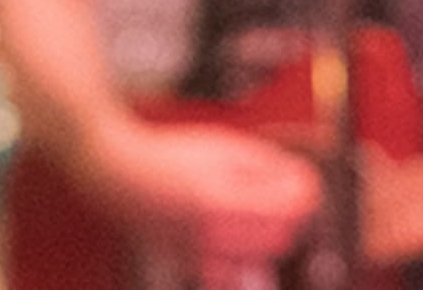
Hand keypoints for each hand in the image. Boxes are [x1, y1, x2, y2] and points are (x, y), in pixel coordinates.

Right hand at [82, 118, 321, 288]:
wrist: (119, 173)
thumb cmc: (164, 156)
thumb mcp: (221, 145)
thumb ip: (264, 163)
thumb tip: (300, 179)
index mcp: (222, 201)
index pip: (290, 209)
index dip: (304, 192)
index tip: (302, 180)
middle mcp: (213, 236)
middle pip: (281, 237)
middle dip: (286, 213)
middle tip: (278, 191)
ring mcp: (202, 257)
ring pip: (261, 259)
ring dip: (267, 236)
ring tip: (254, 213)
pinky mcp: (192, 267)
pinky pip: (233, 277)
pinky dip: (242, 261)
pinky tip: (235, 240)